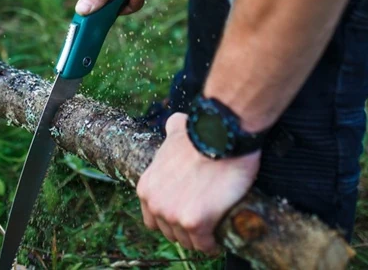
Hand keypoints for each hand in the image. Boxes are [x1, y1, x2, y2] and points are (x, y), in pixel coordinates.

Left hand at [137, 113, 260, 253]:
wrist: (221, 136)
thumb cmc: (204, 133)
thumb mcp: (178, 131)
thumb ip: (172, 130)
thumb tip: (176, 122)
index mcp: (147, 187)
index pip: (153, 218)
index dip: (171, 216)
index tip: (187, 212)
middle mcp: (154, 203)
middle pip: (170, 232)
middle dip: (185, 228)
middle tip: (204, 220)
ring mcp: (173, 214)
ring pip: (187, 241)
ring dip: (200, 238)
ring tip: (214, 229)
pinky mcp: (194, 222)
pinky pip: (204, 246)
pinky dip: (213, 244)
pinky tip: (220, 237)